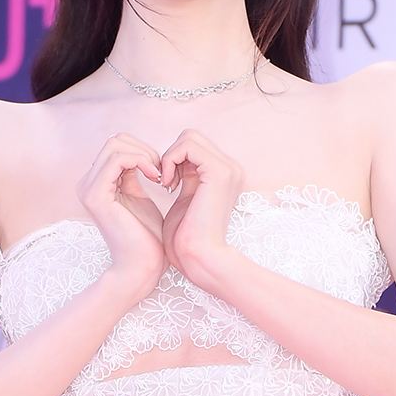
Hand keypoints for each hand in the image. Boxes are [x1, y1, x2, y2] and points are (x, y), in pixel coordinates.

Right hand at [77, 133, 167, 298]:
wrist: (141, 268)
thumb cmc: (146, 239)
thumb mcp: (140, 198)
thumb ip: (134, 175)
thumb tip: (141, 153)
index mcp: (97, 183)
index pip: (118, 146)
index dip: (144, 151)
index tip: (162, 170)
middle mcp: (88, 183)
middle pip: (115, 141)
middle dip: (144, 149)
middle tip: (161, 170)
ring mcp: (89, 188)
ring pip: (115, 145)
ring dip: (144, 154)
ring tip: (159, 175)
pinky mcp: (96, 195)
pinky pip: (117, 159)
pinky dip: (141, 161)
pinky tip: (156, 177)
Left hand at [161, 129, 243, 287]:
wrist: (199, 259)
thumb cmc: (187, 238)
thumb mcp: (185, 198)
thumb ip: (184, 175)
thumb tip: (172, 158)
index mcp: (224, 174)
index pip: (194, 146)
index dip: (173, 159)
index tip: (165, 183)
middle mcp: (231, 168)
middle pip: (191, 137)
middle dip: (171, 155)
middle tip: (164, 182)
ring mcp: (228, 168)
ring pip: (189, 137)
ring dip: (169, 157)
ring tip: (165, 183)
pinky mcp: (218, 172)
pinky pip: (187, 146)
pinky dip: (170, 160)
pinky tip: (166, 184)